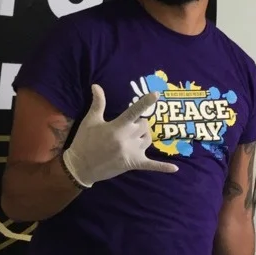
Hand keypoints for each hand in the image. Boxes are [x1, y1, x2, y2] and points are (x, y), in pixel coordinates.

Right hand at [61, 84, 178, 187]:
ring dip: (144, 137)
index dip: (145, 102)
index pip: (134, 111)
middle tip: (126, 128)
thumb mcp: (90, 121)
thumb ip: (98, 103)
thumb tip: (96, 85)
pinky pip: (151, 165)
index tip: (156, 94)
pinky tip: (175, 168)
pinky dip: (163, 167)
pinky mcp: (133, 164)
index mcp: (118, 126)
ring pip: (148, 140)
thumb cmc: (84, 141)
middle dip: (138, 125)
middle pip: (144, 125)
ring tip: (131, 139)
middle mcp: (127, 138)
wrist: (80, 166)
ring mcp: (131, 152)